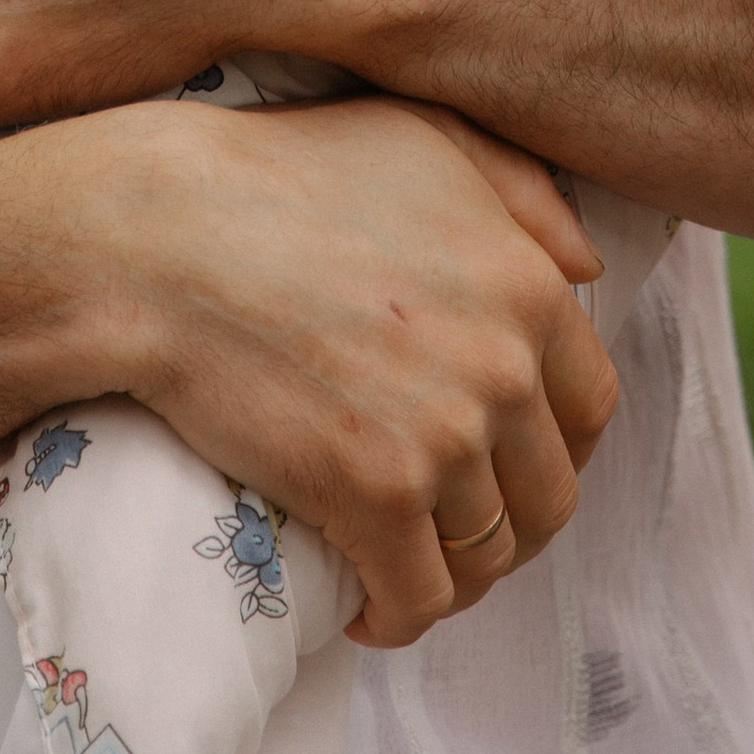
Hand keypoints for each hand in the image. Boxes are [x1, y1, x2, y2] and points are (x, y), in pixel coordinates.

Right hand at [72, 95, 617, 648]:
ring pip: (487, 556)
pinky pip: (418, 597)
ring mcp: (446, 436)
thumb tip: (589, 266)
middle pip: (549, 495)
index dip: (554, 449)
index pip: (590, 407)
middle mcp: (507, 367)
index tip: (506, 465)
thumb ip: (522, 191)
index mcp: (530, 286)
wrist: (163, 236)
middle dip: (509, 525)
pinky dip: (397, 618)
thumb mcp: (424, 136)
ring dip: (455, 578)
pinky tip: (365, 608)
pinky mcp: (376, 495)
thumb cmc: (279, 174)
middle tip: (453, 527)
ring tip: (409, 569)